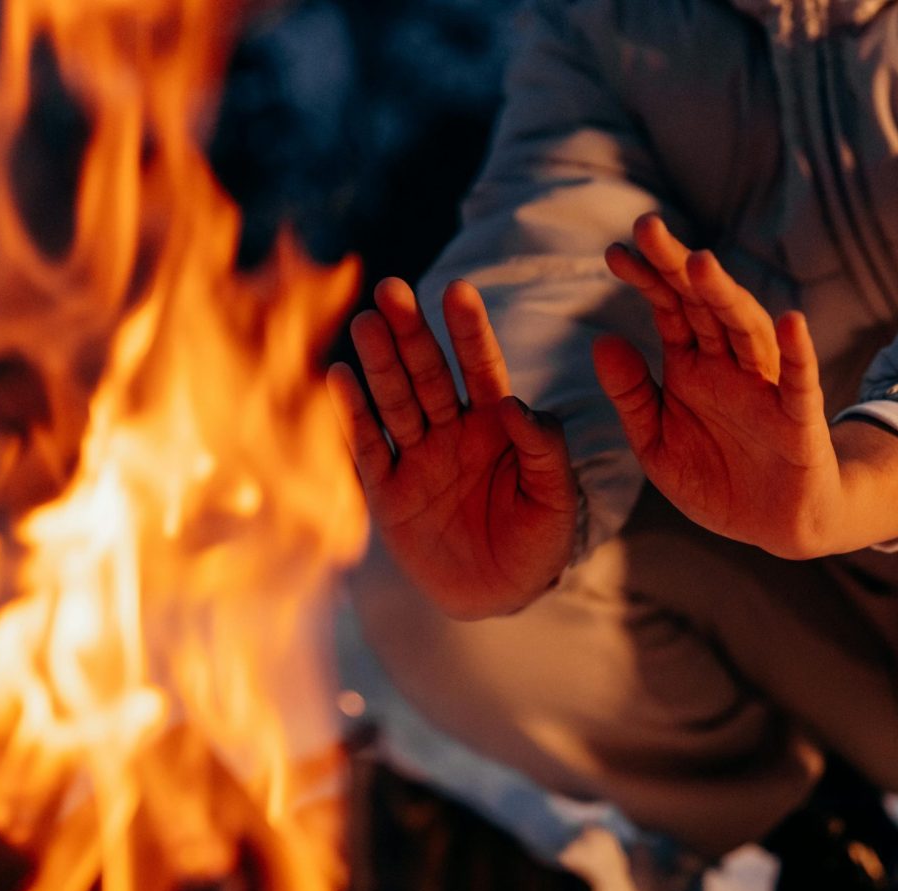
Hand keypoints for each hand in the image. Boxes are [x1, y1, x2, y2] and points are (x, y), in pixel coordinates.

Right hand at [327, 278, 577, 618]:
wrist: (502, 594)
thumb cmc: (539, 540)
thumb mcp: (556, 497)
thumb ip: (543, 448)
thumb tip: (516, 404)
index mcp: (497, 423)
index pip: (481, 367)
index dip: (469, 332)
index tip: (459, 292)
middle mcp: (453, 430)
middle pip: (428, 374)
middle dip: (411, 333)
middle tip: (393, 289)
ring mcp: (419, 457)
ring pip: (395, 402)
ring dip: (380, 364)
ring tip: (366, 324)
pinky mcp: (389, 491)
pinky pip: (370, 448)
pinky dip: (354, 416)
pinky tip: (340, 378)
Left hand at [595, 214, 897, 557]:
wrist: (771, 526)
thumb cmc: (713, 478)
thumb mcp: (655, 443)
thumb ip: (631, 395)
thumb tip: (601, 340)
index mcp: (692, 365)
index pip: (667, 308)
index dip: (645, 279)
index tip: (614, 252)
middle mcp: (729, 365)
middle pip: (702, 304)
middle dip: (676, 265)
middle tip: (647, 226)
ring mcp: (765, 387)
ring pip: (746, 331)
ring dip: (725, 296)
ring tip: (700, 263)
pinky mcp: (799, 420)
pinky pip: (799, 381)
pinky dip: (797, 351)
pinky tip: (791, 321)